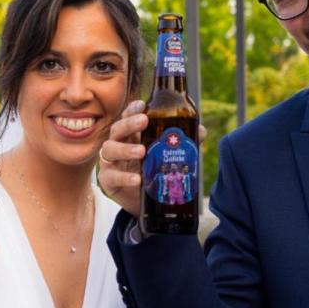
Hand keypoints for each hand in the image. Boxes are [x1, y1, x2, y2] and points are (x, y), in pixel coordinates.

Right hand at [98, 100, 207, 217]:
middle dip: (129, 124)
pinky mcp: (108, 181)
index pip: (128, 117)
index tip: (142, 105)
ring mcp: (110, 162)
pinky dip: (124, 177)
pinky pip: (111, 176)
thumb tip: (200, 131)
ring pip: (109, 149)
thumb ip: (183, 143)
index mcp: (131, 135)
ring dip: (125, 149)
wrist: (149, 203)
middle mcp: (118, 145)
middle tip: (144, 121)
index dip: (132, 109)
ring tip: (142, 151)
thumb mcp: (168, 156)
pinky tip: (137, 179)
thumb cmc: (155, 172)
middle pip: (117, 129)